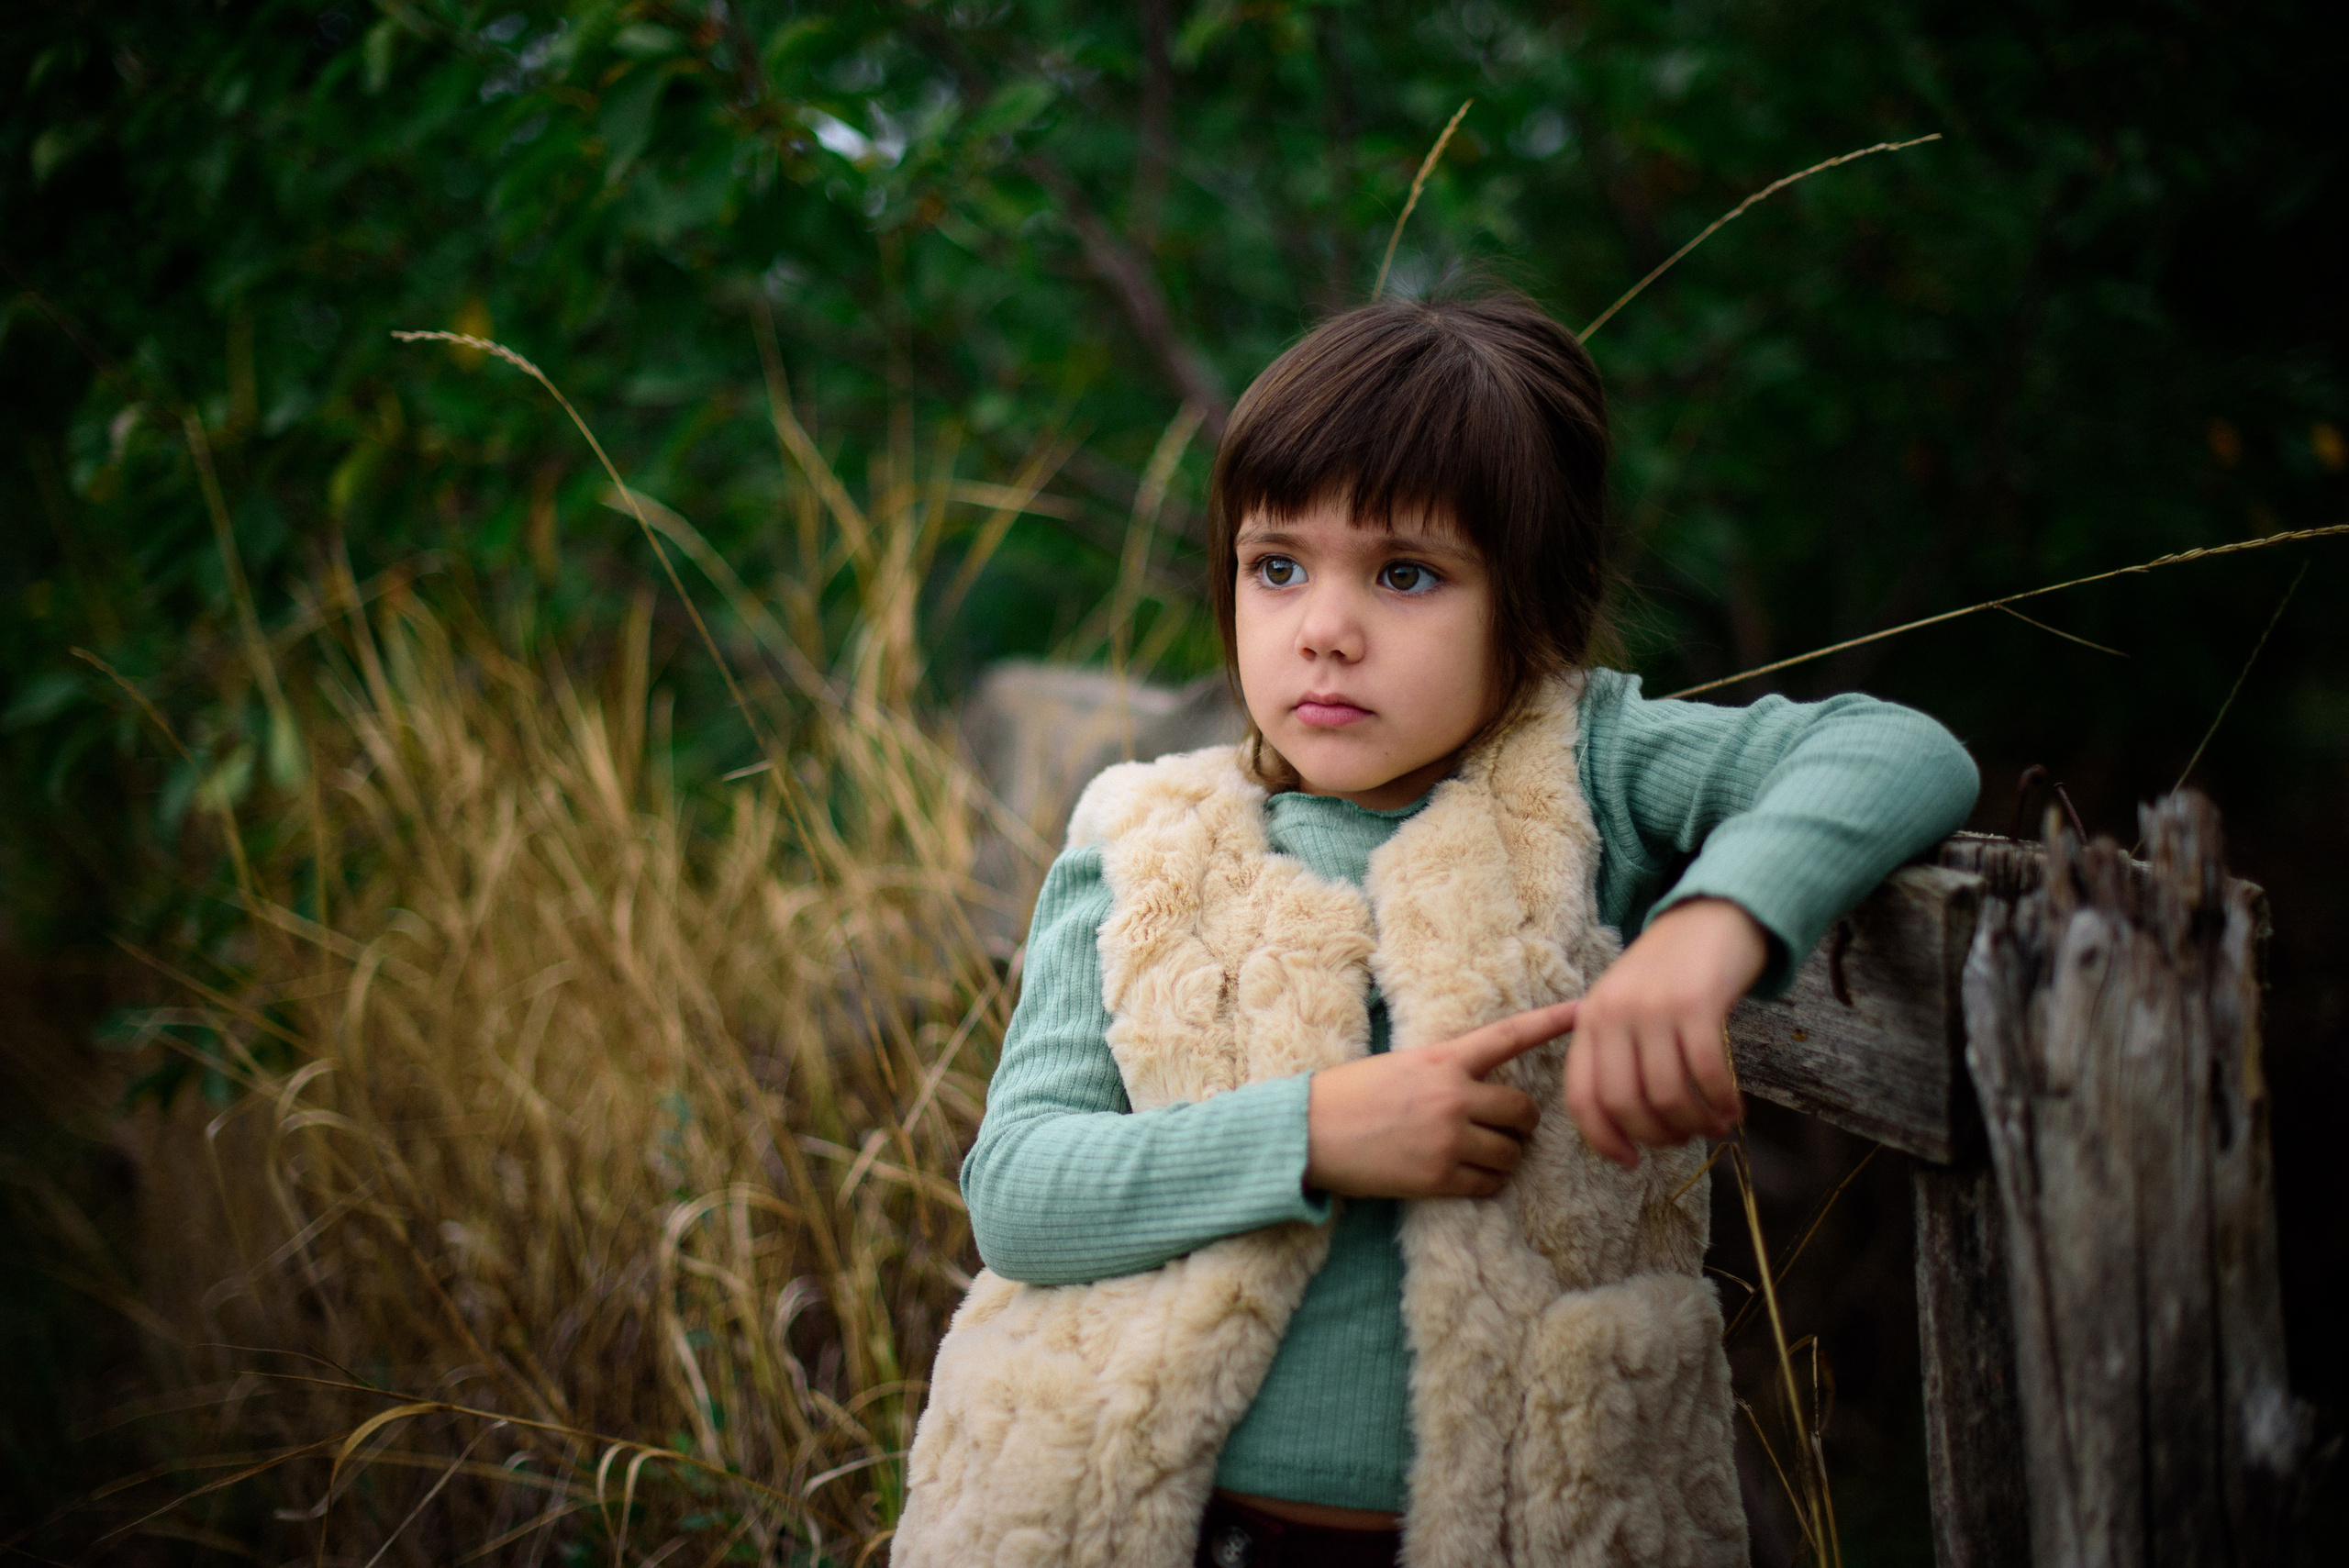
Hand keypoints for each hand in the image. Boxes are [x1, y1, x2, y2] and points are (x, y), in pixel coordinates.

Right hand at [1304, 999, 1578, 1198]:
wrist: (1307, 1133)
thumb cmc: (1349, 1095)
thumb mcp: (1401, 1065)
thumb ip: (1445, 1071)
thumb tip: (1482, 1087)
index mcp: (1442, 1059)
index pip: (1509, 1037)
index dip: (1552, 1023)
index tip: (1585, 1010)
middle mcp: (1452, 1096)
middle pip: (1523, 1111)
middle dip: (1521, 1123)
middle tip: (1506, 1129)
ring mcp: (1447, 1139)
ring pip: (1510, 1153)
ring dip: (1503, 1156)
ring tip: (1477, 1153)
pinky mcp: (1437, 1177)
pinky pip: (1488, 1184)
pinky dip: (1484, 1182)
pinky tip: (1464, 1174)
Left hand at [1565, 897, 1768, 1168]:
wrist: (1711, 916)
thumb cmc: (1670, 972)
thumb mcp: (1625, 1005)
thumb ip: (1616, 1054)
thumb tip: (1624, 1127)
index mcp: (1590, 1019)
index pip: (1581, 1096)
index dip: (1603, 1139)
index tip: (1629, 1161)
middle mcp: (1614, 1014)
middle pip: (1624, 1104)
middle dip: (1656, 1135)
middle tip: (1682, 1140)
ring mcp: (1654, 1008)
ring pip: (1668, 1095)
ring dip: (1694, 1124)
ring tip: (1713, 1127)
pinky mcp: (1697, 1003)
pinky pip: (1707, 1073)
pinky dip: (1722, 1102)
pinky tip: (1733, 1110)